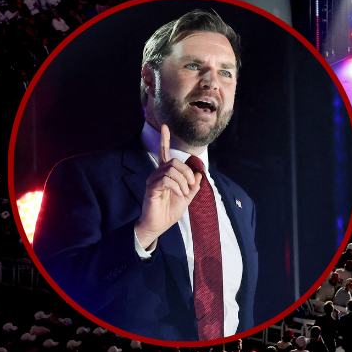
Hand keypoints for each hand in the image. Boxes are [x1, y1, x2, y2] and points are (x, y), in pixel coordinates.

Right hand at [135, 124, 201, 249]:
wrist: (159, 225)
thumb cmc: (170, 211)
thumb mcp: (188, 197)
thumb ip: (194, 185)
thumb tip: (199, 174)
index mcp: (165, 174)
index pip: (164, 153)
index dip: (164, 139)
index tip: (164, 126)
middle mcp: (157, 174)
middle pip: (174, 161)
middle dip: (187, 172)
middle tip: (191, 185)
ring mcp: (153, 180)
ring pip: (171, 169)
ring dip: (183, 181)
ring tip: (184, 193)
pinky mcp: (151, 188)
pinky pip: (166, 179)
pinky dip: (177, 186)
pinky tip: (179, 194)